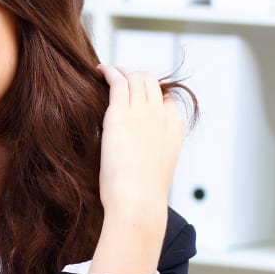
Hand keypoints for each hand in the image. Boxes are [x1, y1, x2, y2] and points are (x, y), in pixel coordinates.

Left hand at [90, 65, 184, 273]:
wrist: (138, 203)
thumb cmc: (141, 197)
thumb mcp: (153, 172)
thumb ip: (148, 156)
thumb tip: (134, 159)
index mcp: (174, 130)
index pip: (166, 101)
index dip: (151, 95)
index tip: (137, 96)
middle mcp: (162, 116)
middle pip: (152, 83)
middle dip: (137, 76)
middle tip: (121, 77)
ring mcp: (143, 112)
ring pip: (136, 78)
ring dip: (123, 71)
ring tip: (108, 71)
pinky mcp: (120, 113)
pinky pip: (118, 81)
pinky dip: (110, 72)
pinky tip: (99, 70)